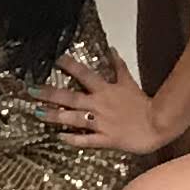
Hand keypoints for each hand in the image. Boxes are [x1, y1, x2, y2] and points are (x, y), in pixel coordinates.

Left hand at [45, 44, 162, 151]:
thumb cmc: (143, 104)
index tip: (54, 60)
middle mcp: (99, 105)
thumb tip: (111, 49)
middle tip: (31, 90)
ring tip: (38, 113)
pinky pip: (86, 140)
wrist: (158, 125)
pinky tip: (59, 137)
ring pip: (74, 119)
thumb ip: (118, 66)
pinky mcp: (105, 139)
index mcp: (106, 90)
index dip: (69, 66)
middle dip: (50, 94)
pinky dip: (73, 139)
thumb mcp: (129, 82)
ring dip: (56, 116)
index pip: (84, 74)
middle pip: (71, 97)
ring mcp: (101, 123)